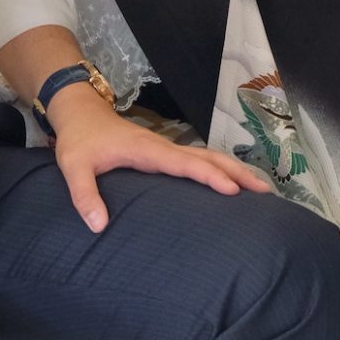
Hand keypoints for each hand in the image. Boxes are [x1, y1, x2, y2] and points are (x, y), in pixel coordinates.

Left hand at [45, 84, 273, 232]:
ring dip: (235, 170)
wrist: (80, 112)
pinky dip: (220, 169)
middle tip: (265, 192)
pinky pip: (199, 160)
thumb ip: (84, 195)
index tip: (233, 191)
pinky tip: (231, 183)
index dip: (210, 176)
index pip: (186, 164)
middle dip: (237, 172)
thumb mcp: (73, 166)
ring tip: (261, 188)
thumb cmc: (79, 140)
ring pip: (208, 157)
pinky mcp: (165, 153)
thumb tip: (98, 226)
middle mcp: (164, 147)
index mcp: (148, 150)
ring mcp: (167, 148)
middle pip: (209, 157)